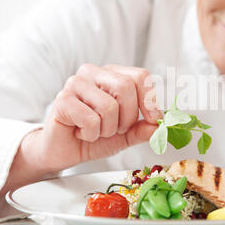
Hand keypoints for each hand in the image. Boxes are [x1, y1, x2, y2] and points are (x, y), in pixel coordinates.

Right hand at [13, 64, 162, 182]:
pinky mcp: (62, 99)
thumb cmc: (95, 137)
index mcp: (112, 75)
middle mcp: (94, 73)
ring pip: (109, 106)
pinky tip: (81, 132)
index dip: (151, 100)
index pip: (140, 76)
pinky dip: (91, 134)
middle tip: (116, 129)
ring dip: (107, 129)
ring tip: (96, 131)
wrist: (64, 152)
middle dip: (127, 117)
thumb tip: (162, 124)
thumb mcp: (126, 135)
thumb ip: (143, 128)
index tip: (153, 119)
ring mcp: (76, 83)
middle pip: (126, 87)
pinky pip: (91, 119)